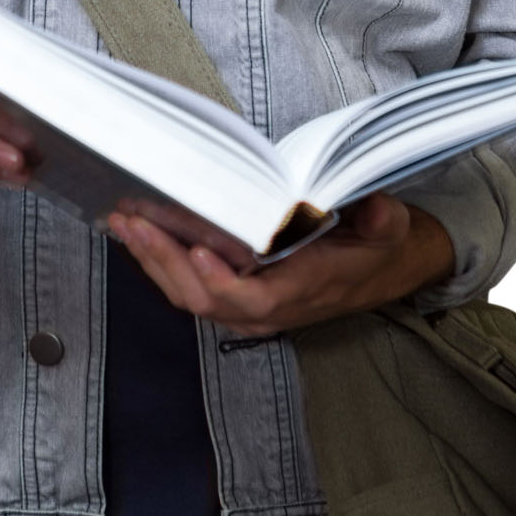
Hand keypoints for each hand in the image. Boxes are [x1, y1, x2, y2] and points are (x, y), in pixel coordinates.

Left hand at [106, 193, 455, 336]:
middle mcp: (269, 307)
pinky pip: (191, 288)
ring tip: (125, 222)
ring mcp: (249, 305)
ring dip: (153, 261)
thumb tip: (375, 208)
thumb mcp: (391, 228)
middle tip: (135, 222)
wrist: (382, 270)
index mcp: (303, 289)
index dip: (221, 281)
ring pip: (190, 296)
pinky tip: (141, 233)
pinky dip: (162, 263)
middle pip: (205, 299)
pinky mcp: (238, 294)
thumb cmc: (378, 246)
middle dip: (165, 262)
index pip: (253, 298)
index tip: (195, 250)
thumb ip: (383, 219)